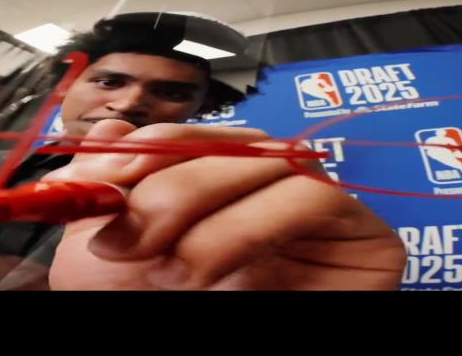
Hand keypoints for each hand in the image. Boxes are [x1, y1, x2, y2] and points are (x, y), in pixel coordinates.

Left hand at [45, 120, 405, 289]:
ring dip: (210, 208)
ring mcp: (316, 206)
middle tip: (126, 234)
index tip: (101, 174)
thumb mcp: (118, 250)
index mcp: (227, 182)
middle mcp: (273, 186)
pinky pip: (314, 199)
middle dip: (174, 184)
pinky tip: (213, 267)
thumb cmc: (158, 310)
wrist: (201, 352)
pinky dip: (250, 225)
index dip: (152, 144)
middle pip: (239, 142)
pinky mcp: (360, 235)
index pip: (202, 134)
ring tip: (173, 268)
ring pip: (276, 161)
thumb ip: (114, 186)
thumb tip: (111, 129)